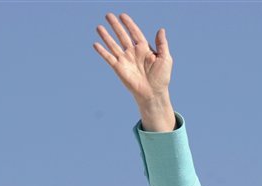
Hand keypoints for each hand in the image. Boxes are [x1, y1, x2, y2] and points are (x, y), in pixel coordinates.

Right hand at [94, 13, 174, 130]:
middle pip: (122, 36)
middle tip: (108, 15)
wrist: (153, 93)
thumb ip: (162, 44)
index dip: (129, 24)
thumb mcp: (165, 58)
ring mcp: (125, 60)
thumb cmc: (161, 77)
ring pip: (113, 45)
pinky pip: (109, 58)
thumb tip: (161, 29)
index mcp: (144, 49)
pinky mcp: (119, 68)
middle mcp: (133, 53)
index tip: (122, 15)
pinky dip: (102, 51)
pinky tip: (96, 44)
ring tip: (99, 27)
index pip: (135, 33)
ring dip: (106, 36)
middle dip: (115, 26)